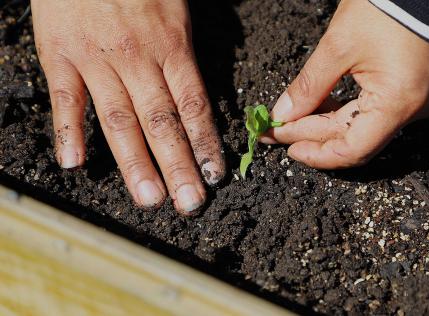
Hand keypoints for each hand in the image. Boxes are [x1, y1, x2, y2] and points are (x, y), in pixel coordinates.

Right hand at [31, 0, 224, 212]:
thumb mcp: (176, 13)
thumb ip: (183, 58)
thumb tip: (196, 102)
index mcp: (171, 47)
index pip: (193, 105)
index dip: (205, 143)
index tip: (214, 176)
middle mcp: (137, 59)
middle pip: (161, 122)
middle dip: (178, 166)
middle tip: (190, 203)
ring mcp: (97, 60)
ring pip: (119, 119)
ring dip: (135, 163)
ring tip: (150, 199)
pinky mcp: (60, 55)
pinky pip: (66, 99)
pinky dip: (69, 131)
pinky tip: (75, 163)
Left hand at [260, 0, 428, 168]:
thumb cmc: (385, 8)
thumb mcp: (338, 46)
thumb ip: (309, 87)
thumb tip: (282, 115)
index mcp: (398, 103)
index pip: (353, 150)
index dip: (317, 154)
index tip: (285, 146)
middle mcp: (413, 111)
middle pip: (354, 139)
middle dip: (312, 135)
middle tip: (276, 131)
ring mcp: (416, 103)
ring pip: (362, 127)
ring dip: (325, 125)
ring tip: (290, 120)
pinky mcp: (412, 92)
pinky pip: (373, 113)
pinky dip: (343, 112)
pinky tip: (317, 108)